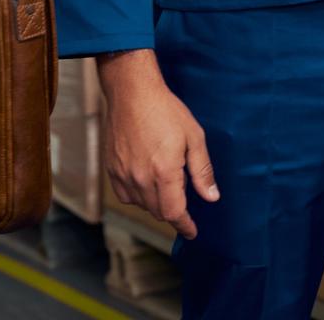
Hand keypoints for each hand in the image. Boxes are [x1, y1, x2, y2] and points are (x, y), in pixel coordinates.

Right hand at [99, 49, 219, 239]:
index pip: (174, 213)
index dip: (184, 226)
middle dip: (173, 209)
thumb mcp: (193, 136)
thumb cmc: (165, 110)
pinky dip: (137, 195)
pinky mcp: (112, 169)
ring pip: (142, 205)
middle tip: (181, 193)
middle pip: (158, 212)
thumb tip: (211, 197)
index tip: (191, 231)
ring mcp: (123, 174)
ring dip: (155, 202)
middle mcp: (141, 178)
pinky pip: (125, 195)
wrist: (132, 92)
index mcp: (164, 171)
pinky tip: (145, 179)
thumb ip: (202, 170)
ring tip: (164, 179)